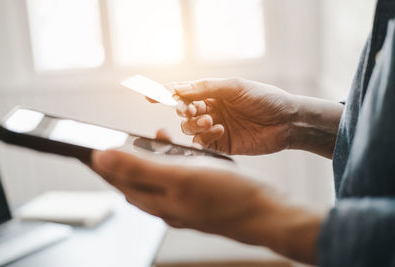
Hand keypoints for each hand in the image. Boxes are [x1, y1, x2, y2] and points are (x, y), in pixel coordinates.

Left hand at [89, 144, 322, 263]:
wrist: (266, 212)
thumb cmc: (228, 196)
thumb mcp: (180, 177)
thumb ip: (138, 169)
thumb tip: (102, 158)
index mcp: (157, 203)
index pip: (118, 183)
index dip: (103, 165)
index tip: (91, 147)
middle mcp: (167, 206)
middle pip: (135, 183)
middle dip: (125, 160)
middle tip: (120, 140)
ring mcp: (183, 203)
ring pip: (156, 180)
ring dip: (149, 159)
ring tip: (153, 139)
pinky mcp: (198, 197)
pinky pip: (176, 179)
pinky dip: (172, 162)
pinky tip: (181, 152)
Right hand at [164, 78, 342, 157]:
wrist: (288, 122)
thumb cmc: (265, 98)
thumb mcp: (236, 87)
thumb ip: (206, 88)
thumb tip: (178, 89)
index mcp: (212, 93)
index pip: (183, 92)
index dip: (164, 93)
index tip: (148, 95)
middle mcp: (210, 110)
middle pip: (183, 112)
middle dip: (184, 110)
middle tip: (191, 110)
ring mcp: (214, 129)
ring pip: (189, 129)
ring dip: (195, 124)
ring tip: (211, 121)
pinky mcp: (220, 146)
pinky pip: (201, 145)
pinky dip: (203, 139)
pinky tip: (217, 131)